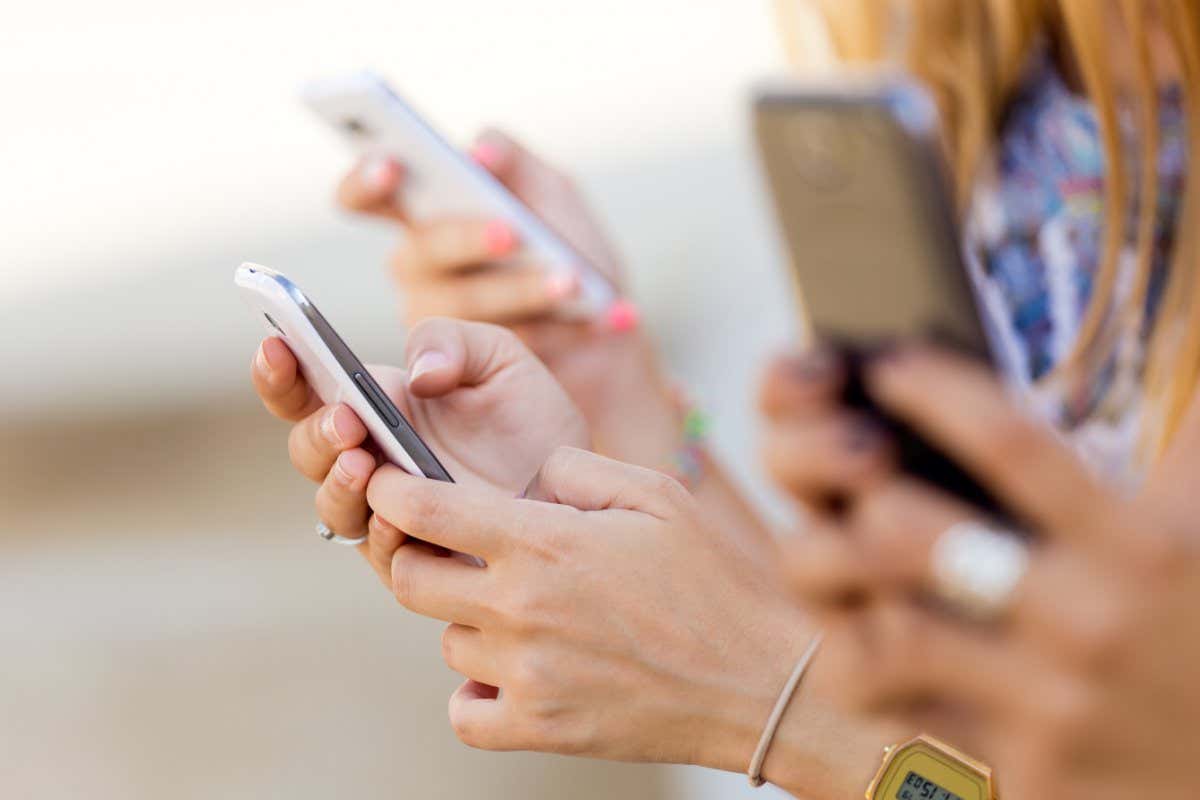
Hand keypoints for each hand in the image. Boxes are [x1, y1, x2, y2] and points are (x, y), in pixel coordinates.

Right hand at [251, 317, 587, 583]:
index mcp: (373, 404)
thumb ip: (450, 342)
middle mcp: (368, 458)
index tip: (276, 347)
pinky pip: (381, 552)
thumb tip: (417, 373)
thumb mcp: (497, 357)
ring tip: (365, 461)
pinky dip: (381, 532)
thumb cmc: (529, 415)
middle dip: (317, 433)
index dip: (279, 371)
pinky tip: (396, 515)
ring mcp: (387, 510)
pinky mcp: (417, 555)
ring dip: (339, 484)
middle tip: (347, 418)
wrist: (580, 483)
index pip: (305, 389)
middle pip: (308, 450)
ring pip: (333, 506)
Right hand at [337, 129, 677, 466]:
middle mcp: (419, 271)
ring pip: (459, 305)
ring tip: (572, 282)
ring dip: (521, 289)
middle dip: (467, 238)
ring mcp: (434, 327)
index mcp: (426, 217)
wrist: (607, 340)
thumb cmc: (572, 258)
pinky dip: (560, 324)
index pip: (365, 196)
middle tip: (511, 234)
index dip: (367, 181)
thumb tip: (480, 151)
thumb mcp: (554, 198)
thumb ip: (519, 165)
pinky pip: (498, 349)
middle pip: (420, 251)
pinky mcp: (466, 374)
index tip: (393, 168)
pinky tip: (606, 315)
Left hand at [362, 446, 812, 769]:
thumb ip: (579, 469)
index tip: (389, 485)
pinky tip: (512, 670)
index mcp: (543, 542)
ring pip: (446, 640)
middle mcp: (520, 608)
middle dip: (416, 555)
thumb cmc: (714, 583)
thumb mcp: (657, 495)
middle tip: (454, 550)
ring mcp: (525, 674)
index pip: (423, 510)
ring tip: (524, 612)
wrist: (759, 683)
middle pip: (408, 579)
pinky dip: (476, 690)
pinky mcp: (539, 727)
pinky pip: (464, 710)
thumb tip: (531, 473)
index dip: (391, 490)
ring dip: (468, 621)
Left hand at [786, 346, 1199, 799]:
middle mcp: (1085, 624)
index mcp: (1139, 549)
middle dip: (860, 495)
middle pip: (912, 537)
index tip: (887, 365)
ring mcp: (1046, 707)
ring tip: (833, 556)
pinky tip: (858, 636)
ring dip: (844, 589)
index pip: (1009, 443)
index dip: (932, 389)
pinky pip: (904, 719)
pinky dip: (870, 671)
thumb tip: (1186, 320)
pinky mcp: (1019, 775)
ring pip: (888, 635)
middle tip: (847, 478)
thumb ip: (1186, 446)